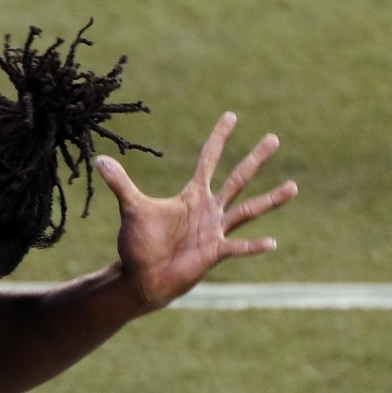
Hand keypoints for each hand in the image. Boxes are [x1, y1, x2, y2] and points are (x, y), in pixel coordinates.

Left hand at [98, 113, 296, 308]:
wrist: (141, 277)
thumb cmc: (139, 244)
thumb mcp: (131, 209)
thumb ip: (121, 183)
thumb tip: (99, 159)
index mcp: (191, 196)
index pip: (208, 160)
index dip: (218, 138)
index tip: (231, 115)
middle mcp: (209, 209)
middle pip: (237, 178)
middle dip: (254, 159)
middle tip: (274, 138)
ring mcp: (215, 230)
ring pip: (248, 210)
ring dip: (270, 200)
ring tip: (293, 186)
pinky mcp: (214, 252)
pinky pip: (238, 247)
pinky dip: (252, 246)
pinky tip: (271, 243)